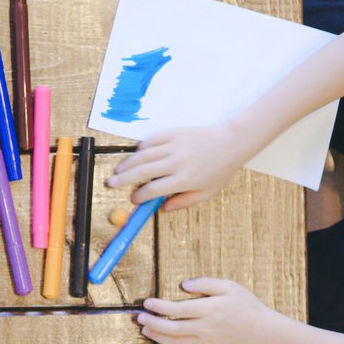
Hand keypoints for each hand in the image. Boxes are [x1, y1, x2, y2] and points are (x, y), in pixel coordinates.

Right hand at [108, 122, 251, 208]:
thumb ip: (184, 201)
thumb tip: (162, 210)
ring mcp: (174, 146)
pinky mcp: (174, 133)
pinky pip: (151, 140)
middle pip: (143, 171)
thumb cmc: (220, 170)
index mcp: (185, 179)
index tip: (134, 199)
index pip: (155, 189)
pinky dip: (141, 148)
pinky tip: (135, 154)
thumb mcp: (207, 192)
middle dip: (124, 179)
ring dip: (127, 163)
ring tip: (117, 170)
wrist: (231, 142)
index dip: (141, 196)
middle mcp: (177, 162)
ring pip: (143, 155)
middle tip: (111, 183)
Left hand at [139, 278, 292, 343]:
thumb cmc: (248, 306)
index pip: (175, 308)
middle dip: (151, 323)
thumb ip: (205, 283)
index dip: (157, 306)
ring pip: (176, 342)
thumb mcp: (230, 287)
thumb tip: (183, 284)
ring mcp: (207, 343)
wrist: (266, 332)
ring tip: (146, 331)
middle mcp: (205, 327)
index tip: (146, 303)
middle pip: (170, 327)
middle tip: (140, 318)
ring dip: (157, 337)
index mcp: (208, 309)